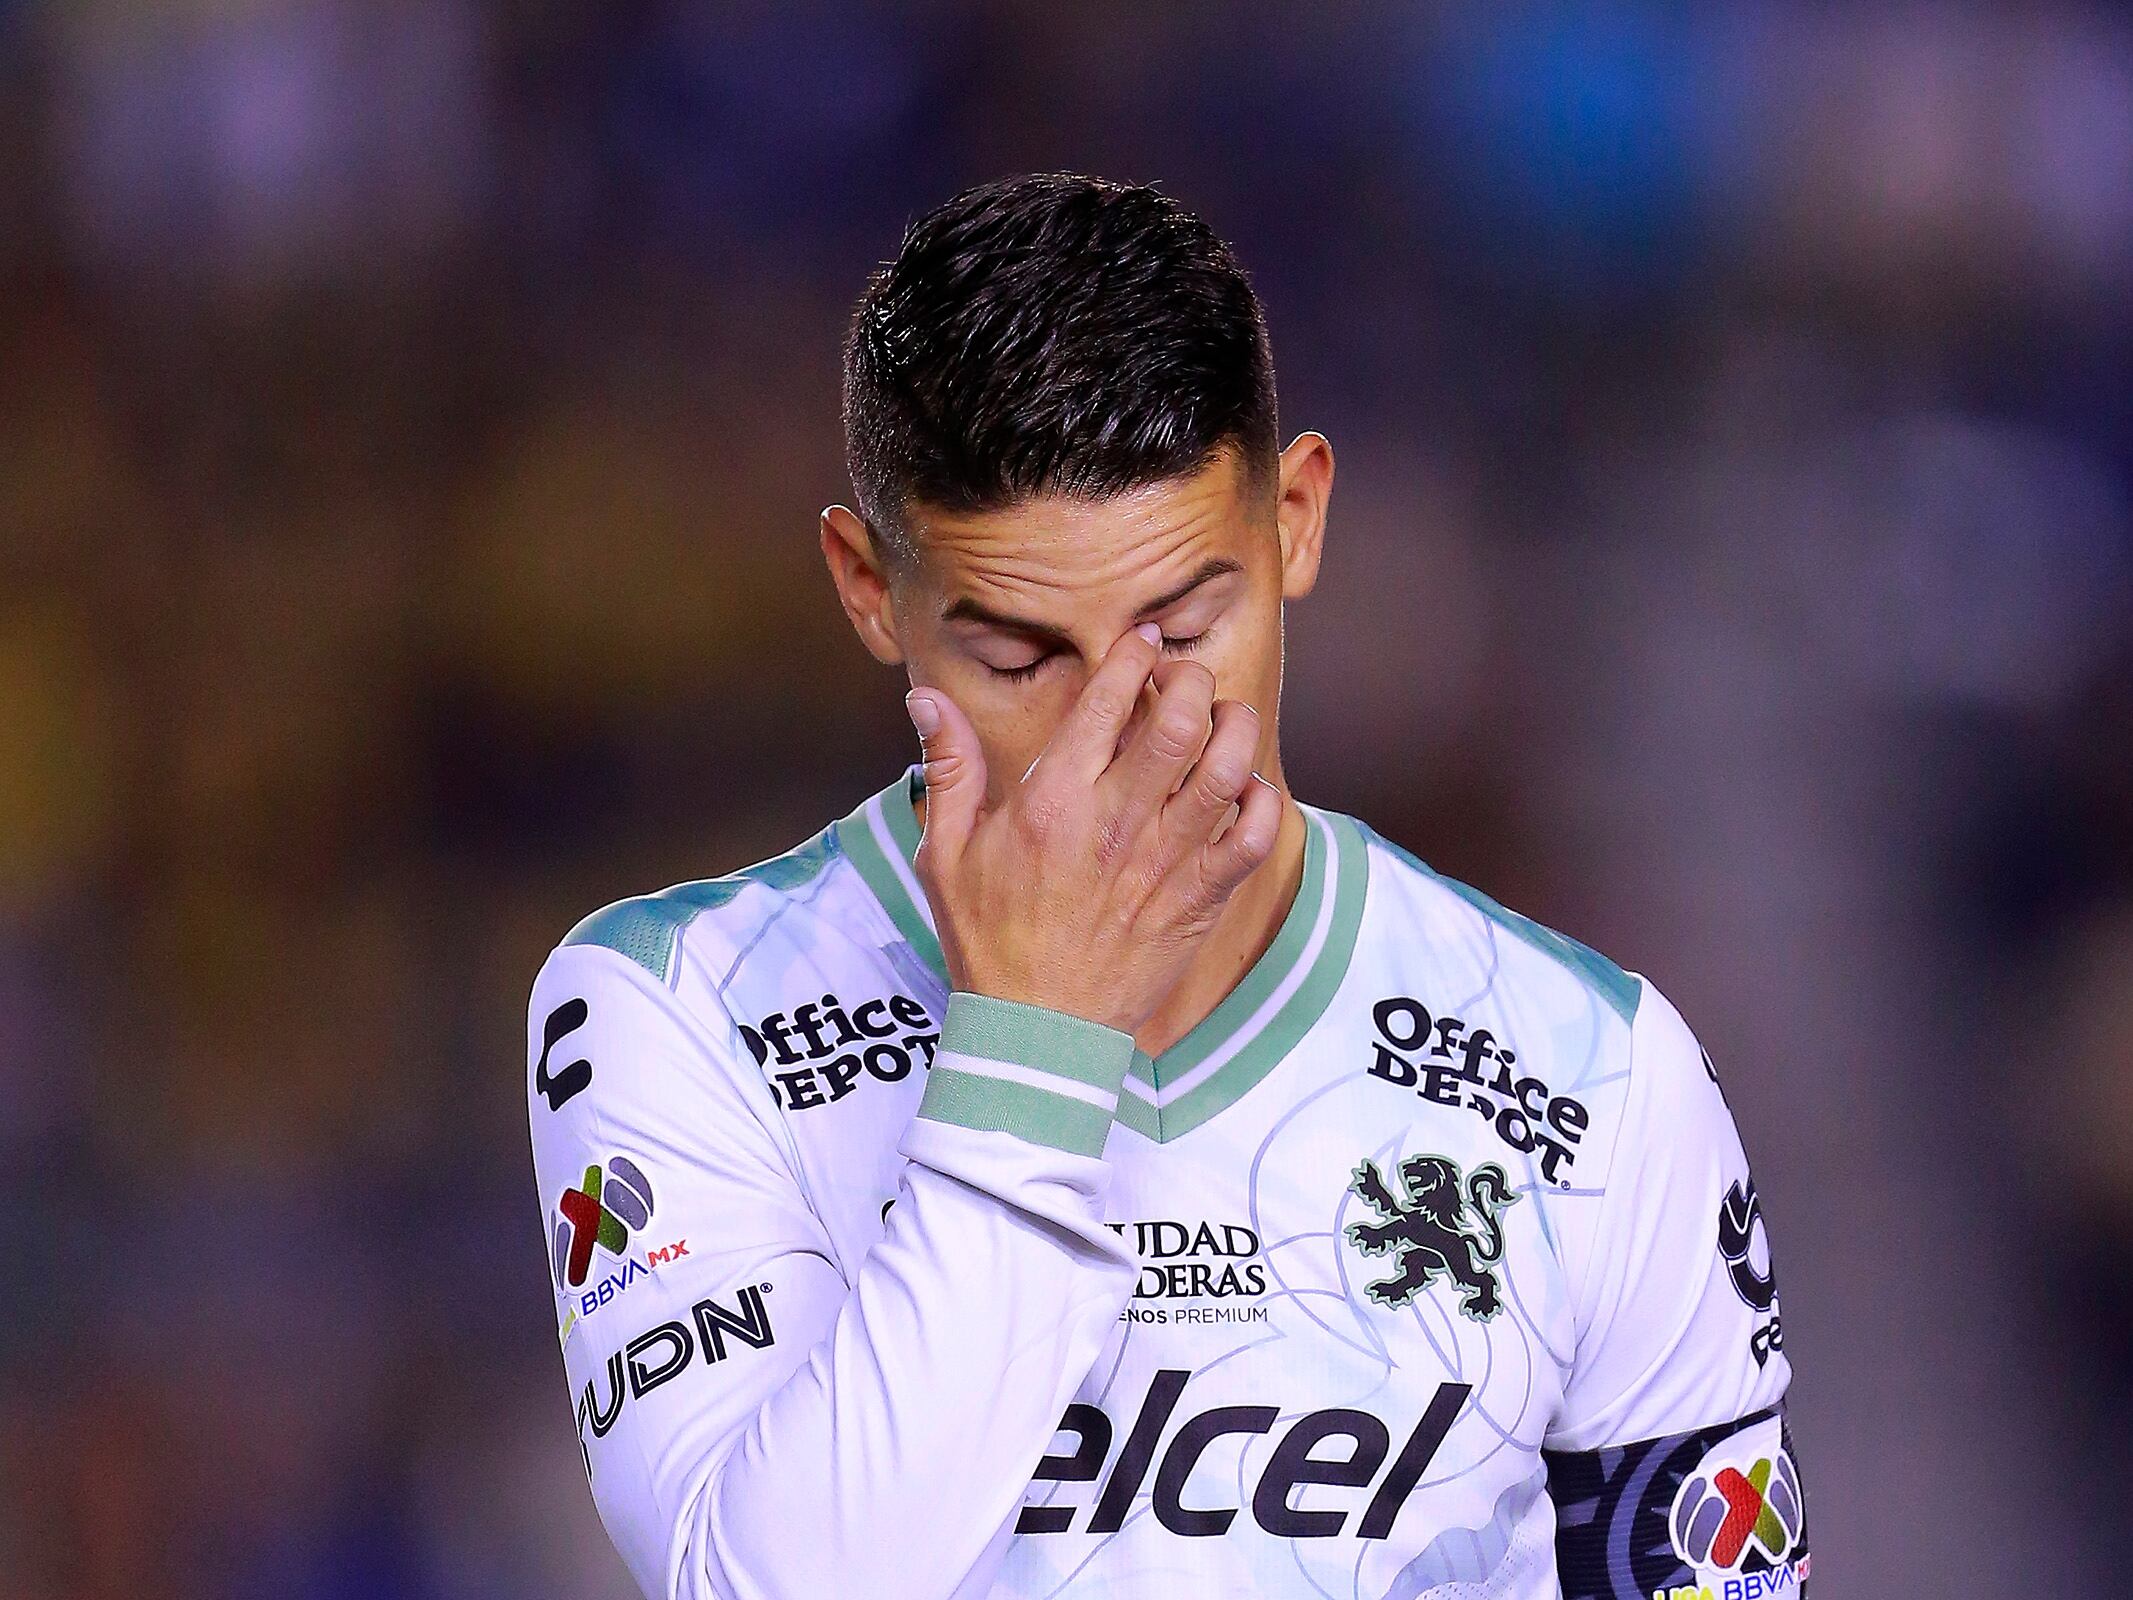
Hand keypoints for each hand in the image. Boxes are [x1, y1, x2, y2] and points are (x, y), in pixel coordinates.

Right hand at [903, 623, 1282, 1036]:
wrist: (1036, 1032)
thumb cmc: (990, 940)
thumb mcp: (947, 854)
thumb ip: (948, 770)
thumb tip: (925, 701)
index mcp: (1053, 804)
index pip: (1107, 700)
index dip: (1132, 655)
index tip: (1139, 644)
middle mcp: (1115, 824)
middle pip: (1180, 719)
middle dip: (1189, 679)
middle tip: (1180, 680)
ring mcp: (1165, 862)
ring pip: (1227, 768)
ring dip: (1232, 728)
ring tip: (1218, 721)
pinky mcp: (1200, 899)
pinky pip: (1256, 836)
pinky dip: (1262, 800)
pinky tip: (1242, 791)